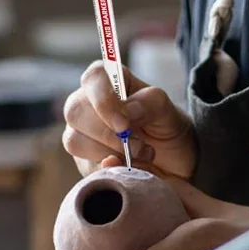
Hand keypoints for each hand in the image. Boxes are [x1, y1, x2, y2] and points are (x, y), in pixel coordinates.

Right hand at [62, 61, 196, 179]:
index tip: (124, 125)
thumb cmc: (166, 127)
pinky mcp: (84, 160)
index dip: (103, 101)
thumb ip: (150, 103)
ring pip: (74, 141)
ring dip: (110, 153)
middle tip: (138, 145)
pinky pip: (86, 167)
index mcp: (109, 82)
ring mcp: (82, 133)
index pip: (93, 78)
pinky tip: (131, 168)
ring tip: (141, 155)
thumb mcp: (167, 111)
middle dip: (108, 134)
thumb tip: (126, 113)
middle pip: (75, 112)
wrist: (174, 160)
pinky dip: (110, 171)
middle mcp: (87, 104)